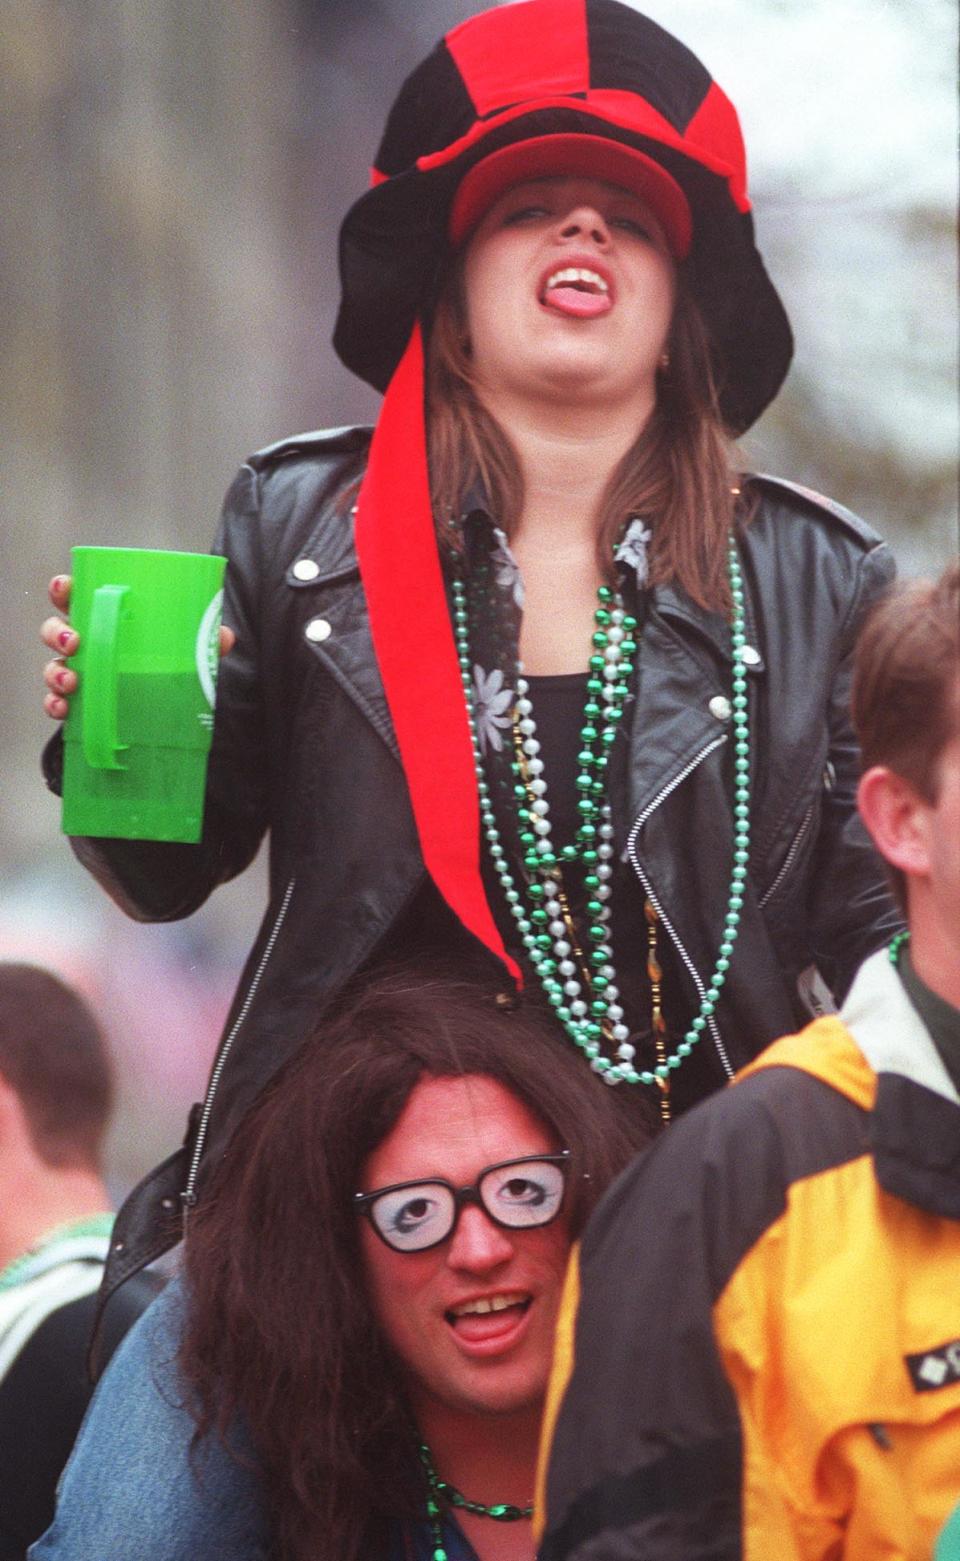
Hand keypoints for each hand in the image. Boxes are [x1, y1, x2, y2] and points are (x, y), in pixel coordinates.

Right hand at [40, 574, 235, 721]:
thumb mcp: (191, 650)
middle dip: (57, 634)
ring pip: (53, 666)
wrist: (172, 712)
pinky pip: (57, 702)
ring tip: (73, 681)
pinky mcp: (80, 704)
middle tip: (75, 643)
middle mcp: (88, 644)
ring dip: (56, 672)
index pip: (76, 596)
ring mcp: (80, 674)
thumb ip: (207, 640)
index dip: (63, 589)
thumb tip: (224, 636)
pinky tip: (65, 709)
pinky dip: (55, 704)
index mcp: (107, 620)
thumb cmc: (170, 667)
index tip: (65, 589)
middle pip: (56, 630)